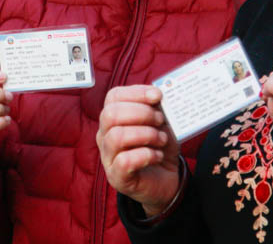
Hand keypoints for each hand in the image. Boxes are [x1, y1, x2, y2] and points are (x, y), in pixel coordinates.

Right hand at [97, 85, 180, 215]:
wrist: (167, 179)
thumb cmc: (160, 146)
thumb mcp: (162, 123)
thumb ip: (158, 107)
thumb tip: (158, 94)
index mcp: (113, 118)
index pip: (114, 97)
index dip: (136, 93)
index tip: (158, 96)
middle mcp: (105, 135)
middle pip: (111, 114)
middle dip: (141, 113)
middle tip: (160, 120)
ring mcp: (108, 157)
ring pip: (116, 136)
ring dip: (146, 135)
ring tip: (161, 139)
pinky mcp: (116, 177)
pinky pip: (124, 161)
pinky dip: (146, 155)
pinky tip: (158, 156)